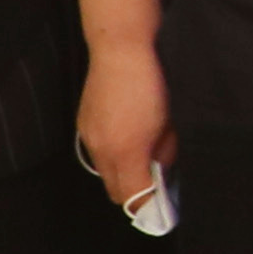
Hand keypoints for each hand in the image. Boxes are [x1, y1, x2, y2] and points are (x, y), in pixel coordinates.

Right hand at [79, 44, 173, 208]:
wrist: (122, 49)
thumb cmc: (153, 83)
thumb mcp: (169, 122)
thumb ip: (165, 150)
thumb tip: (161, 167)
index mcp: (125, 151)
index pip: (133, 197)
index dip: (149, 205)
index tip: (164, 204)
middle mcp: (101, 149)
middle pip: (116, 191)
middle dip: (136, 194)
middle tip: (157, 186)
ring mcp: (88, 136)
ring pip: (105, 173)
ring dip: (123, 175)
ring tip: (144, 161)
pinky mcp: (83, 124)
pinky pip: (97, 154)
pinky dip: (112, 157)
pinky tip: (128, 141)